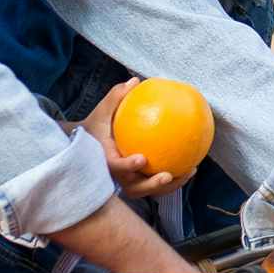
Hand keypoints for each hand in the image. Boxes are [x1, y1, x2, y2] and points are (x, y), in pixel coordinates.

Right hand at [81, 79, 183, 200]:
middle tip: (167, 175)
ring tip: (189, 172)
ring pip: (146, 191)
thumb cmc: (94, 128)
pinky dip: (171, 181)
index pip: (115, 166)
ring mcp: (124, 183)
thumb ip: (115, 97)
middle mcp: (114, 177)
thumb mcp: (101, 112)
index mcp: (104, 161)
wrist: (83, 149)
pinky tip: (190, 168)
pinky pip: (153, 185)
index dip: (127, 166)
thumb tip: (135, 81)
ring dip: (168, 186)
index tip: (141, 159)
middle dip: (151, 184)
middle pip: (133, 188)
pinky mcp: (134, 184)